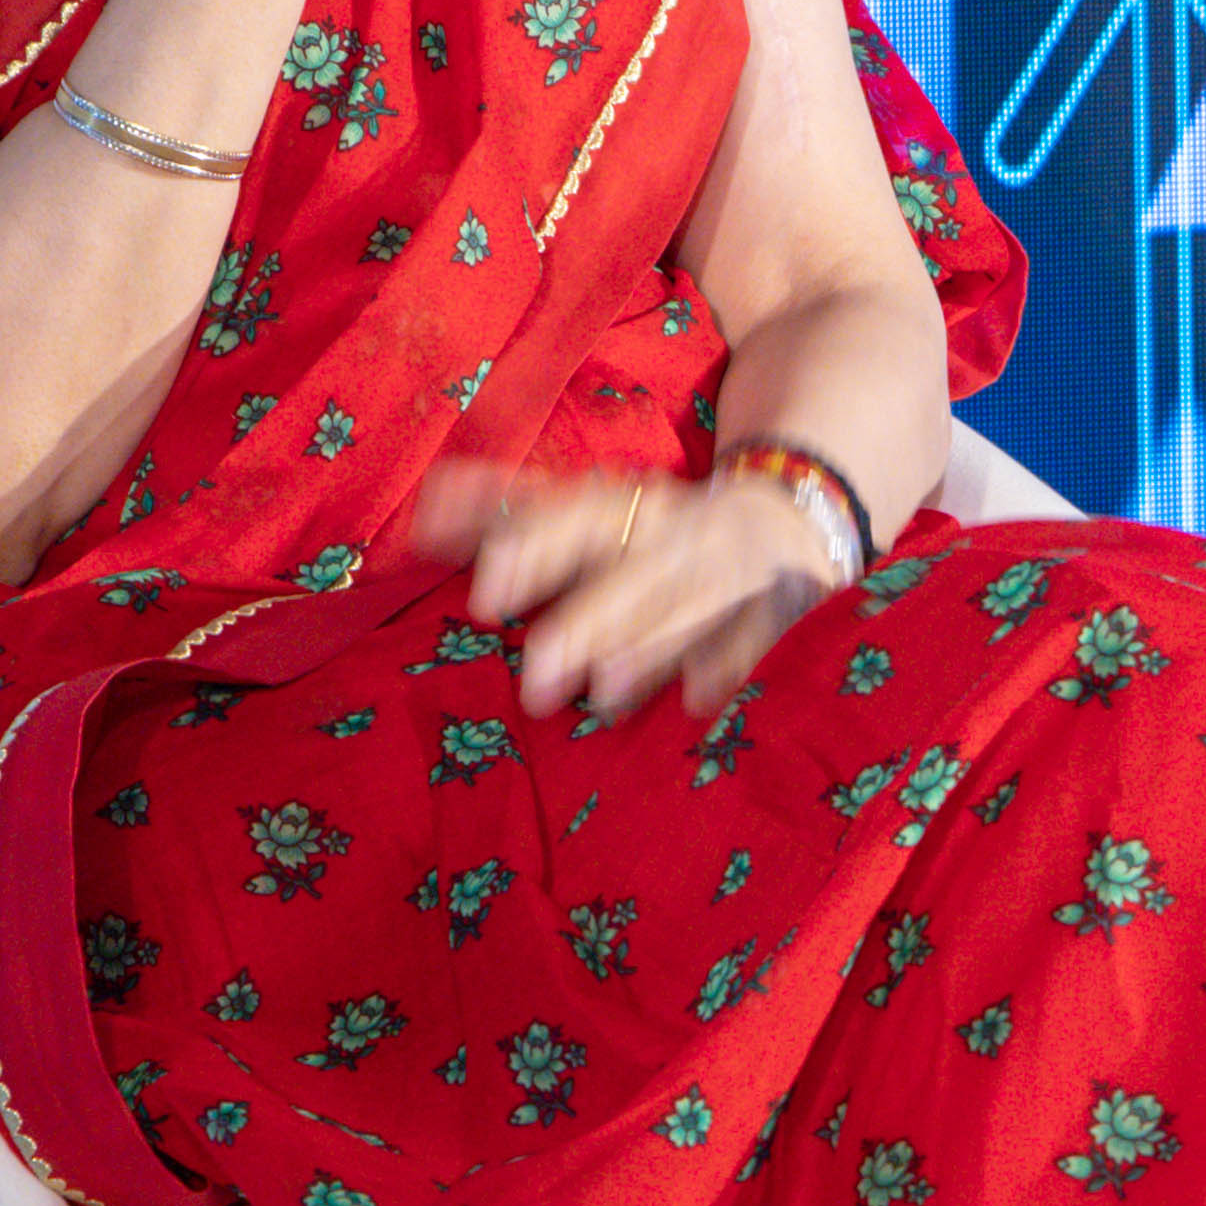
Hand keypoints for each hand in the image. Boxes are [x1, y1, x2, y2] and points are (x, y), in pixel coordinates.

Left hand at [413, 459, 839, 719]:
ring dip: (653, 648)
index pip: (577, 520)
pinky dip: (731, 664)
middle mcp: (678, 536)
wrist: (784, 518)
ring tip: (606, 694)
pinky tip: (699, 699)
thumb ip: (506, 508)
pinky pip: (756, 636)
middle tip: (537, 676)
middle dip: (589, 621)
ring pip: (691, 608)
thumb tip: (421, 512)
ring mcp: (730, 573)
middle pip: (633, 575)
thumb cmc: (652, 526)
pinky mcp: (775, 609)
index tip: (486, 597)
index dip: (533, 553)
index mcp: (629, 506)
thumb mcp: (585, 506)